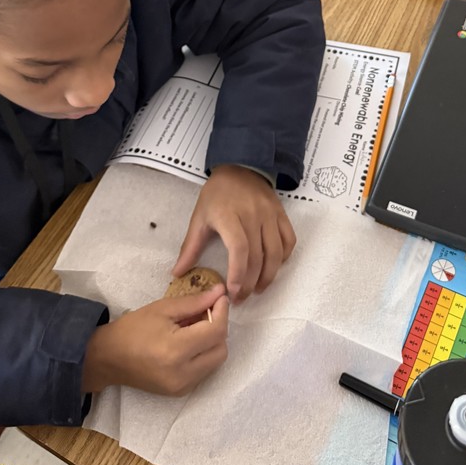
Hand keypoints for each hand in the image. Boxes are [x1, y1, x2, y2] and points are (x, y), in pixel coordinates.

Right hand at [82, 286, 228, 395]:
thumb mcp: (163, 308)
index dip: (222, 312)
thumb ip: (194, 302)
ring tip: (195, 327)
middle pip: (221, 349)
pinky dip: (204, 355)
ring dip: (213, 342)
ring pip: (216, 361)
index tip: (220, 297)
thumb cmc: (133, 328)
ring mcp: (182, 386)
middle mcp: (183, 373)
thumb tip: (220, 292)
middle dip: (219, 328)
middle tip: (206, 312)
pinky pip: (204, 371)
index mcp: (176, 350)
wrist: (108, 358)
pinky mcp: (180, 392)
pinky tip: (189, 343)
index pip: (216, 332)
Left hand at [173, 165, 295, 301]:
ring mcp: (270, 214)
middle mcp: (253, 215)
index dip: (238, 275)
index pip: (239, 250)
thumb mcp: (199, 217)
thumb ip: (190, 247)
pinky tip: (272, 266)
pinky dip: (283, 257)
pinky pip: (288, 240)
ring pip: (275, 252)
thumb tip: (177, 274)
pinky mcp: (281, 214)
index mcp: (229, 216)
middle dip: (251, 283)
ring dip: (269, 276)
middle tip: (242, 297)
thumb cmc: (217, 194)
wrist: (241, 166)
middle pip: (258, 257)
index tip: (233, 292)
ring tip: (258, 288)